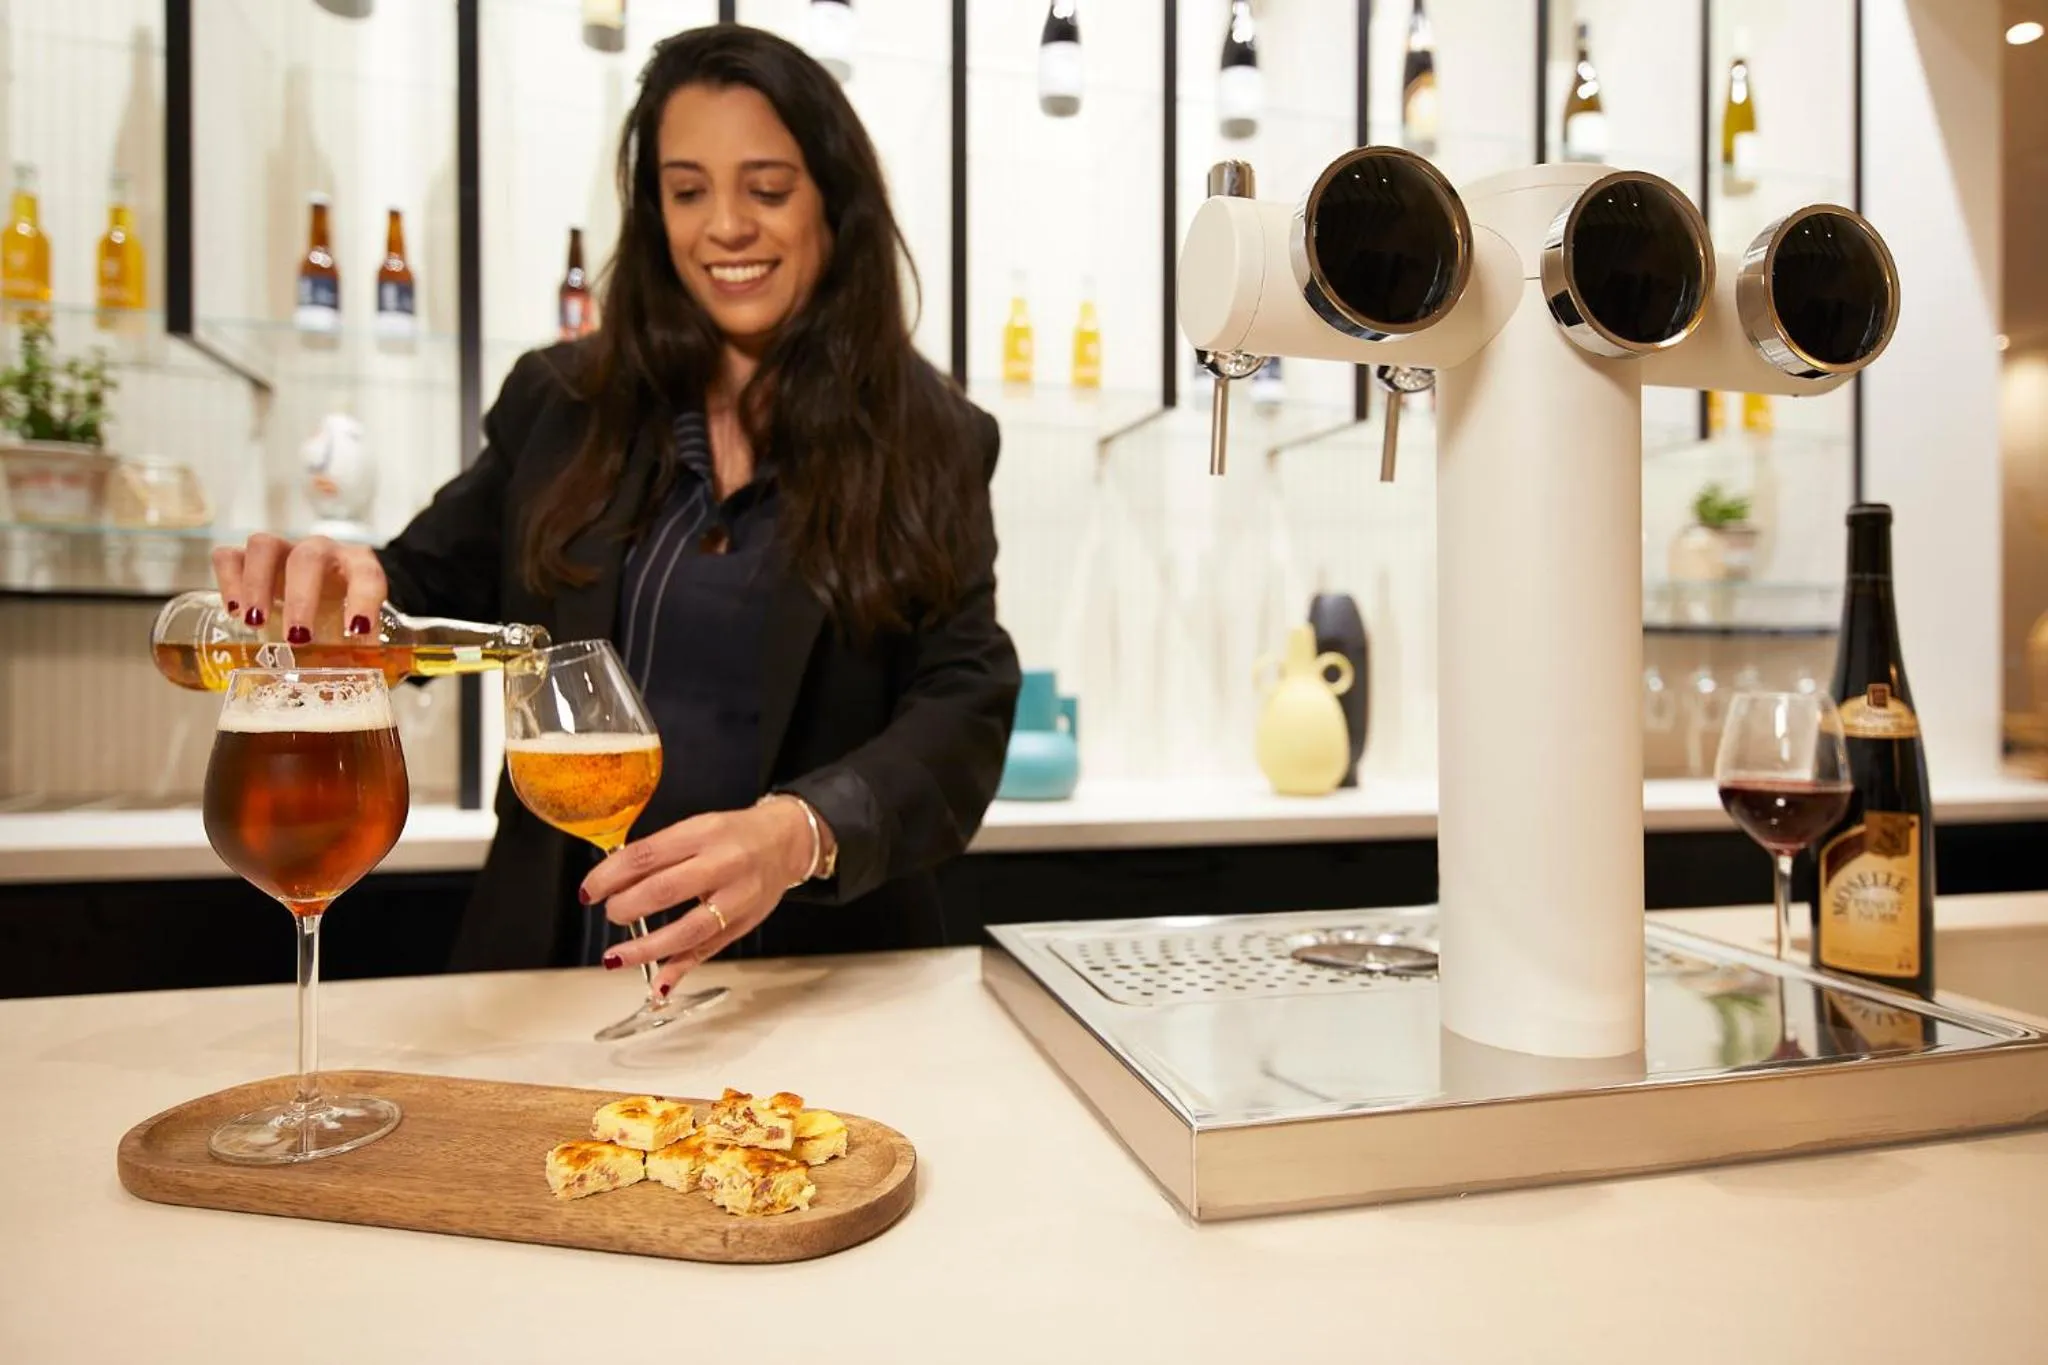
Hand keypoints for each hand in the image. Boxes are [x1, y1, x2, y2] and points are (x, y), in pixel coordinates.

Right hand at [211, 532, 387, 641]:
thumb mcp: (355, 629)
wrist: (322, 586)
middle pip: (308, 558)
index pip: (366, 575)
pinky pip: (230, 556)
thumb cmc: (342, 610)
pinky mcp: (248, 558)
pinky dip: (228, 579)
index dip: (364, 600)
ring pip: (264, 547)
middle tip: (296, 638)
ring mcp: (281, 550)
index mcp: (357, 566)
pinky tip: (233, 611)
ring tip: (253, 623)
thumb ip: (359, 654)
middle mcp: (319, 552)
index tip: (356, 630)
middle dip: (300, 599)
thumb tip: (358, 684)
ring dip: (256, 584)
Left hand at [580, 800, 815, 995]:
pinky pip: (708, 950)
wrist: (785, 842)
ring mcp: (736, 897)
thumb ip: (658, 855)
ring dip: (647, 948)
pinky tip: (658, 984)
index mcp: (702, 833)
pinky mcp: (743, 924)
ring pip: (688, 929)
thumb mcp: (695, 828)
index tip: (590, 891)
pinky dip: (680, 969)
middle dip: (627, 907)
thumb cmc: (733, 835)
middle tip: (611, 914)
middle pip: (665, 890)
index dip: (610, 876)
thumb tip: (612, 882)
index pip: (646, 855)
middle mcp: (723, 863)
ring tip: (616, 956)